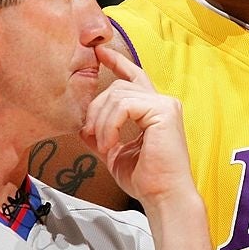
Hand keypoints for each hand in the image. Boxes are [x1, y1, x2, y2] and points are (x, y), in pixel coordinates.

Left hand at [80, 46, 195, 207]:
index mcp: (154, 110)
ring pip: (118, 94)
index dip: (117, 62)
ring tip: (103, 143)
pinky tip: (111, 143)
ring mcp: (165, 105)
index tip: (100, 53)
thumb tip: (83, 125)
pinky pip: (124, 105)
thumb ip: (103, 134)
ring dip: (102, 120)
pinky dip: (111, 124)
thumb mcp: (116, 152)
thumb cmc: (146, 180)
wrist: (163, 196)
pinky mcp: (163, 111)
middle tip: (90, 133)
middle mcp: (162, 103)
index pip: (134, 77)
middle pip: (118, 87)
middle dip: (97, 108)